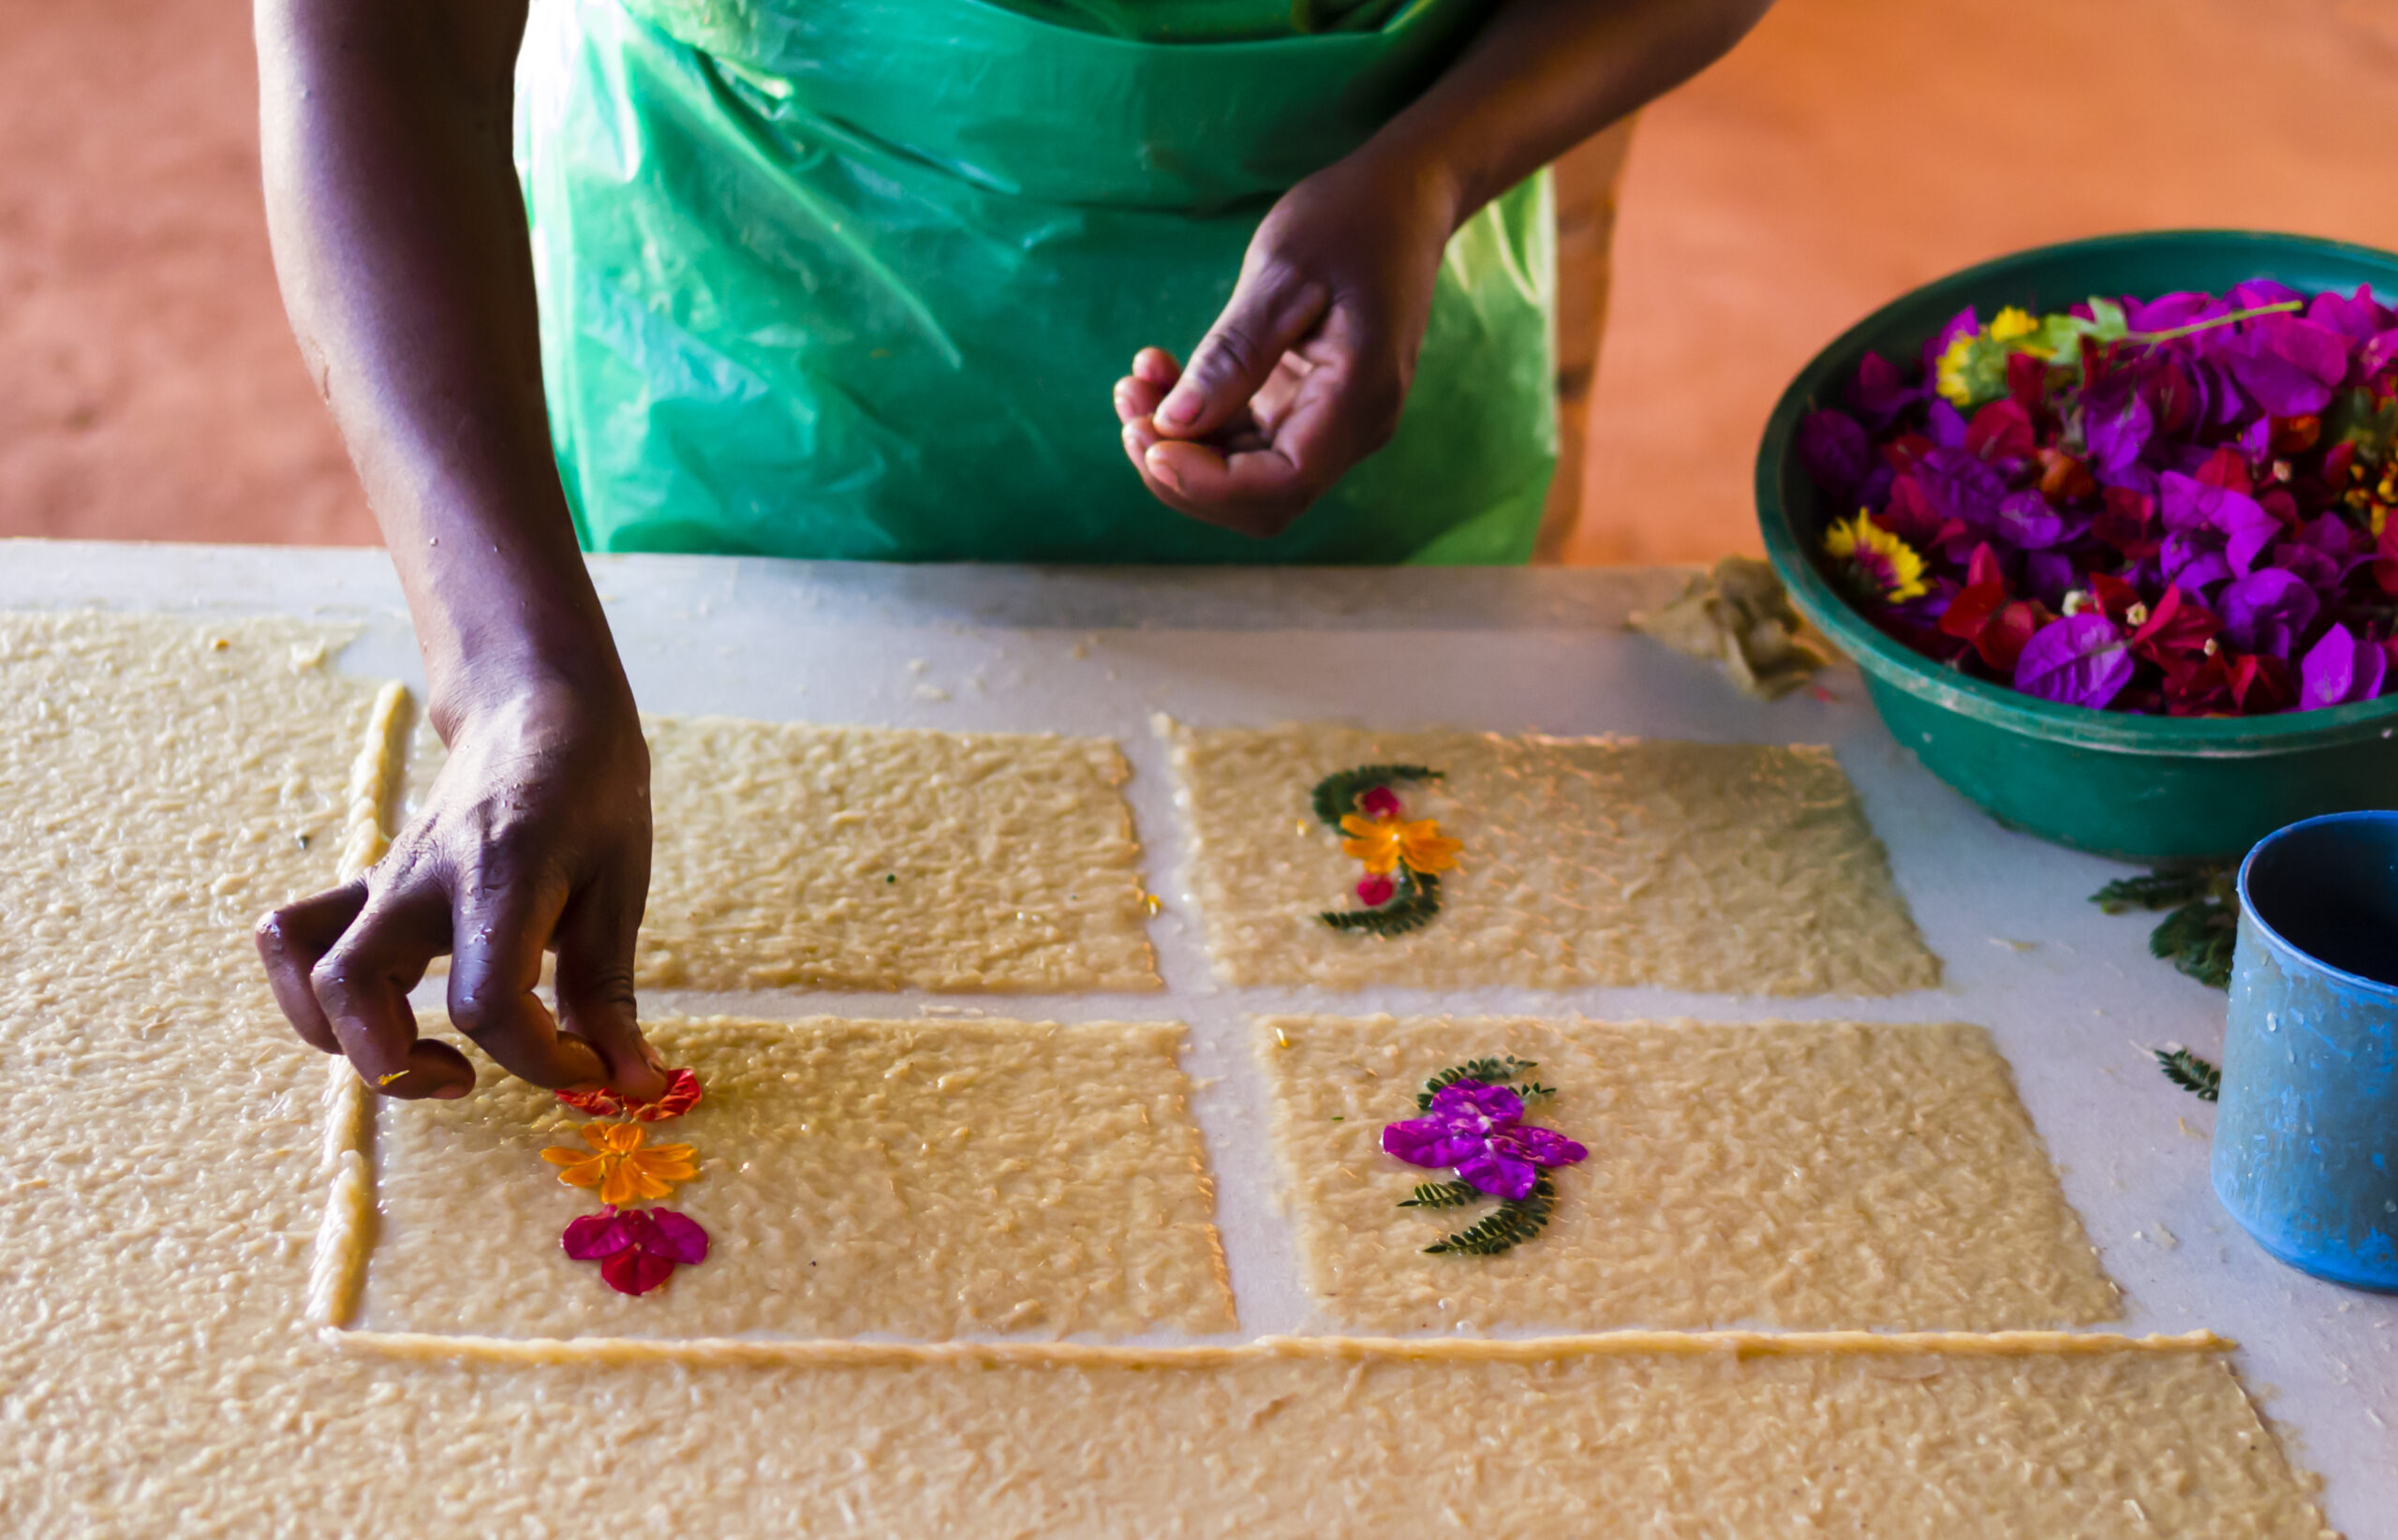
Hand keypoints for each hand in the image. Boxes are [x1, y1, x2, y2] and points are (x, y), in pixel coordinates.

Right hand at [255, 677, 666, 1101]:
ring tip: (422, 1056)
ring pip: (304, 967)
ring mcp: (382, 882)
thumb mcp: (619, 887)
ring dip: (345, 1038)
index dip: (542, 1061)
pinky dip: (313, 995)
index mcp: (500, 876)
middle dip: (401, 1068)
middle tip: (473, 1078)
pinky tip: (380, 1016)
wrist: (537, 707)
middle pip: (352, 989)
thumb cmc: (590, 790)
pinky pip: (295, 939)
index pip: (487, 1003)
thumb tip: (629, 1085)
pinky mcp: (366, 887)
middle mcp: (420, 880)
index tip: (593, 1064)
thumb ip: (607, 992)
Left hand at [1114, 150, 1457, 538]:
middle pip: (1259, 500)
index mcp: (1359, 398)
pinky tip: (1160, 374)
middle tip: (1128, 407)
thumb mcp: (1283, 274)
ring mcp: (1330, 422)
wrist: (1400, 198)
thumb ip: (1232, 354)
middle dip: (1183, 469)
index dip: (1207, 483)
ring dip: (1181, 445)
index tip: (1147, 438)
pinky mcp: (1306, 407)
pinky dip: (1198, 420)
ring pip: (1246, 476)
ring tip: (1134, 383)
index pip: (1281, 485)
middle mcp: (1353, 427)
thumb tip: (1174, 423)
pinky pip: (1246, 441)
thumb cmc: (1350, 220)